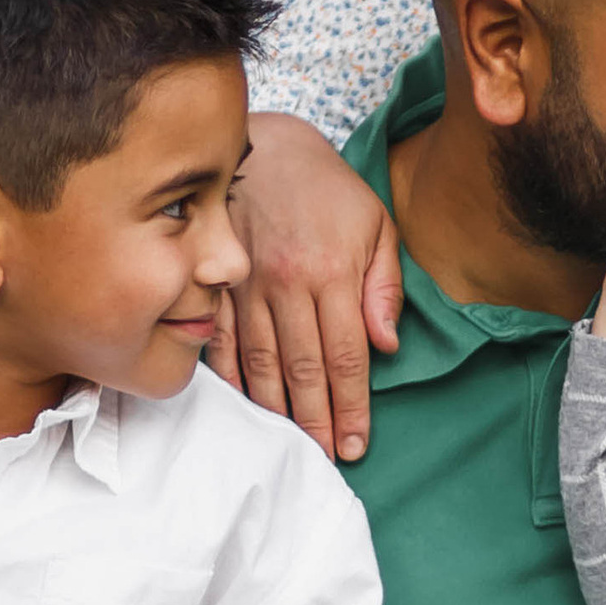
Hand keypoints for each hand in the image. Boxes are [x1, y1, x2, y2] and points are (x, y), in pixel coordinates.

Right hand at [211, 110, 401, 462]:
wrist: (264, 147)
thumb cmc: (328, 191)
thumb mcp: (376, 225)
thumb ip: (384, 287)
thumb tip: (387, 347)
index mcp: (331, 272)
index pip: (346, 356)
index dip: (352, 405)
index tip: (357, 443)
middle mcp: (286, 283)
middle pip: (302, 370)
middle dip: (317, 421)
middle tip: (326, 457)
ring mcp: (246, 286)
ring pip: (261, 364)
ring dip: (277, 411)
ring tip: (292, 444)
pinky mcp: (218, 285)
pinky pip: (223, 343)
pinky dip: (233, 379)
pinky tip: (246, 405)